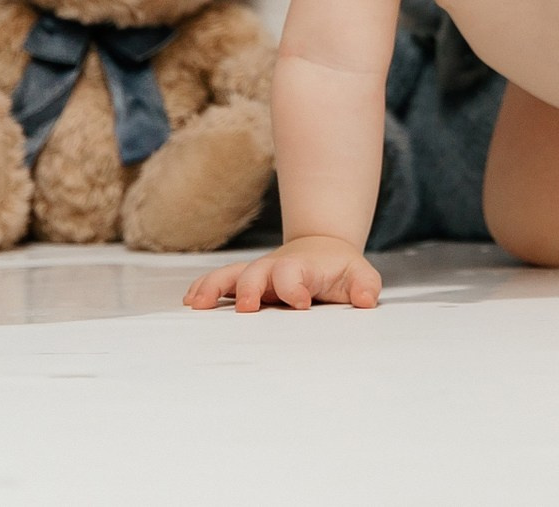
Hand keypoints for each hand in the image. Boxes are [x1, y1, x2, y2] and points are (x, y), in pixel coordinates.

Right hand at [184, 234, 380, 312]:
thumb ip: (365, 286)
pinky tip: (191, 301)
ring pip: (230, 275)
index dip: (294, 287)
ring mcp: (256, 274)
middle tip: (247, 307)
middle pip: (256, 272)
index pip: (293, 273)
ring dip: (214, 287)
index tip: (300, 304)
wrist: (322, 250)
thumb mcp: (359, 275)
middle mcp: (274, 268)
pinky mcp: (243, 282)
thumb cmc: (339, 269)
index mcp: (302, 267)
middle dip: (250, 288)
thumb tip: (367, 300)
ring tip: (198, 304)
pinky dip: (203, 288)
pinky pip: (218, 281)